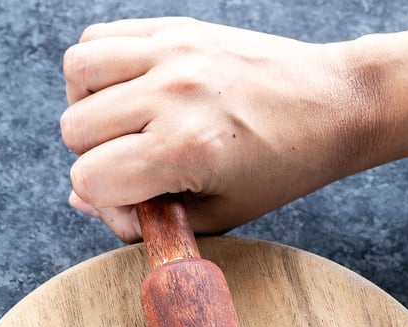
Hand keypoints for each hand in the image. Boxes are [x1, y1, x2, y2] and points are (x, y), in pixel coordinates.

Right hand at [60, 17, 372, 239]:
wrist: (333, 106)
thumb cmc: (279, 170)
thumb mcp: (216, 215)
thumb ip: (144, 217)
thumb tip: (78, 199)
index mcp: (184, 149)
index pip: (90, 180)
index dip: (106, 204)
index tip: (140, 205)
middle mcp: (172, 95)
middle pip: (75, 130)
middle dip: (96, 159)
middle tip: (137, 167)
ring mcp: (172, 53)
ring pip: (77, 75)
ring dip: (88, 108)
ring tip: (123, 126)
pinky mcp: (176, 28)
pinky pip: (99, 38)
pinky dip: (99, 69)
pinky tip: (128, 92)